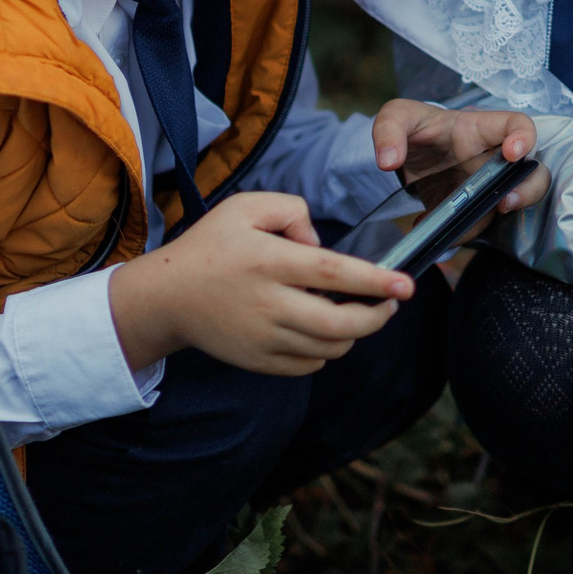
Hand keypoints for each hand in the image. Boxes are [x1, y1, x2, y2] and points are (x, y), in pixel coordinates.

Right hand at [107, 192, 414, 376]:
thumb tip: (320, 243)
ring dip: (354, 333)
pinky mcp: (259, 361)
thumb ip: (292, 210)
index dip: (374, 281)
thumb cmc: (211, 246)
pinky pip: (310, 365)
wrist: (167, 297)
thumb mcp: (245, 207)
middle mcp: (267, 304)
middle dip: (376, 317)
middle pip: (339, 324)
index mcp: (267, 261)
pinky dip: (326, 350)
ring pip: (329, 348)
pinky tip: (322, 330)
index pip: (332, 273)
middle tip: (390, 303)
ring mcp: (263, 339)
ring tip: (356, 312)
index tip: (405, 284)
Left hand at [368, 100, 548, 212]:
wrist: (406, 157)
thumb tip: (388, 161)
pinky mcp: (472, 210)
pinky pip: (476, 226)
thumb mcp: (396, 117)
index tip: (514, 152)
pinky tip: (426, 225)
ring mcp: (486, 187)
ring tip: (460, 228)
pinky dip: (456, 233)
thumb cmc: (414, 129)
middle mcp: (492, 159)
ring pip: (509, 205)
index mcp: (480, 130)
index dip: (524, 137)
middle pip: (532, 172)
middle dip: (528, 190)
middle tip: (506, 203)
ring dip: (488, 219)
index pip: (517, 124)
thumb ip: (388, 130)